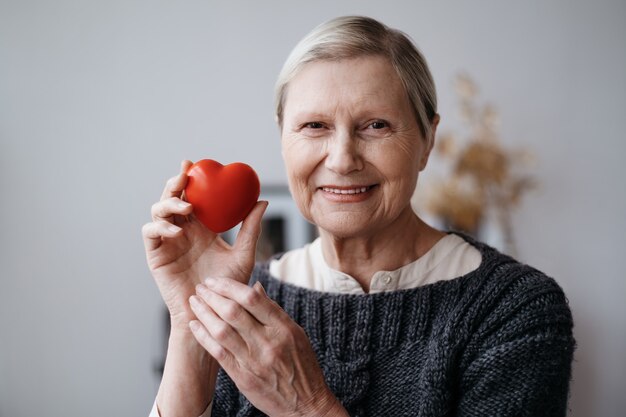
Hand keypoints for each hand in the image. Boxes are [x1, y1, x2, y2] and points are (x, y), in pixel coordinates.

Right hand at [142, 160, 267, 328]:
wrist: (211, 312)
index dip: (190, 178)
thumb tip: (262, 201)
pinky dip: (161, 226)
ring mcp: (168, 241)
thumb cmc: (228, 287)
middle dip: (175, 183)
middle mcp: (183, 230)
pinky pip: (151, 232)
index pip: (193, 196)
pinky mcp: (156, 254)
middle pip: (172, 198)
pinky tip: (177, 229)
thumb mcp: (244, 254)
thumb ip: (251, 228)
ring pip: (158, 211)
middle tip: (184, 175)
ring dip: (169, 203)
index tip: (195, 163)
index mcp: (202, 227)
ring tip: (186, 206)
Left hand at [188, 277, 347, 416]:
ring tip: (194, 302)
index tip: (216, 281)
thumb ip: (273, 311)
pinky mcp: (243, 377)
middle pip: (233, 312)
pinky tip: (195, 325)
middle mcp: (268, 342)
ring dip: (204, 313)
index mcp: (284, 328)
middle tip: (201, 287)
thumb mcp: (296, 334)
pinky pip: (218, 353)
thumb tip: (255, 288)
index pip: (252, 299)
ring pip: (222, 330)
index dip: (229, 286)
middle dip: (212, 296)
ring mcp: (254, 361)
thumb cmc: (302, 366)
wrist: (305, 404)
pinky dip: (203, 336)